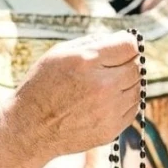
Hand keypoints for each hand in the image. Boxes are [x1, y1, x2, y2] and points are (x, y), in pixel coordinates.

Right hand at [13, 31, 140, 156]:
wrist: (30, 129)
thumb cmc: (41, 86)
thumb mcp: (58, 53)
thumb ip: (92, 42)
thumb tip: (122, 37)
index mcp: (87, 62)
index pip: (129, 45)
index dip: (128, 43)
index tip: (122, 46)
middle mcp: (102, 86)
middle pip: (137, 67)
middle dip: (127, 62)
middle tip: (112, 65)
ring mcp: (108, 111)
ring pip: (138, 88)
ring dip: (127, 83)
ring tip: (106, 84)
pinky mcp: (111, 130)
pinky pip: (133, 108)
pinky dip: (125, 102)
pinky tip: (106, 100)